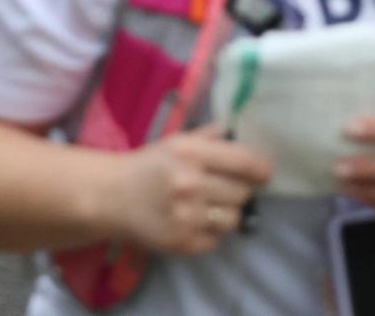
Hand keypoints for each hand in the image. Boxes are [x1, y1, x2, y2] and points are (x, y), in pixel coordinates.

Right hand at [108, 126, 272, 254]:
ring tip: (210, 207)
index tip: (264, 174)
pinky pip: (215, 240)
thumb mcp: (180, 141)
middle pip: (242, 193)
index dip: (262, 169)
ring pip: (233, 219)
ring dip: (227, 213)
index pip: (246, 162)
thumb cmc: (150, 166)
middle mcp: (189, 184)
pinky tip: (195, 222)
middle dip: (239, 190)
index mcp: (191, 153)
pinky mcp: (179, 242)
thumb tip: (247, 132)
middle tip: (226, 189)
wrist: (110, 197)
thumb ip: (215, 136)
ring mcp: (184, 216)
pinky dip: (210, 233)